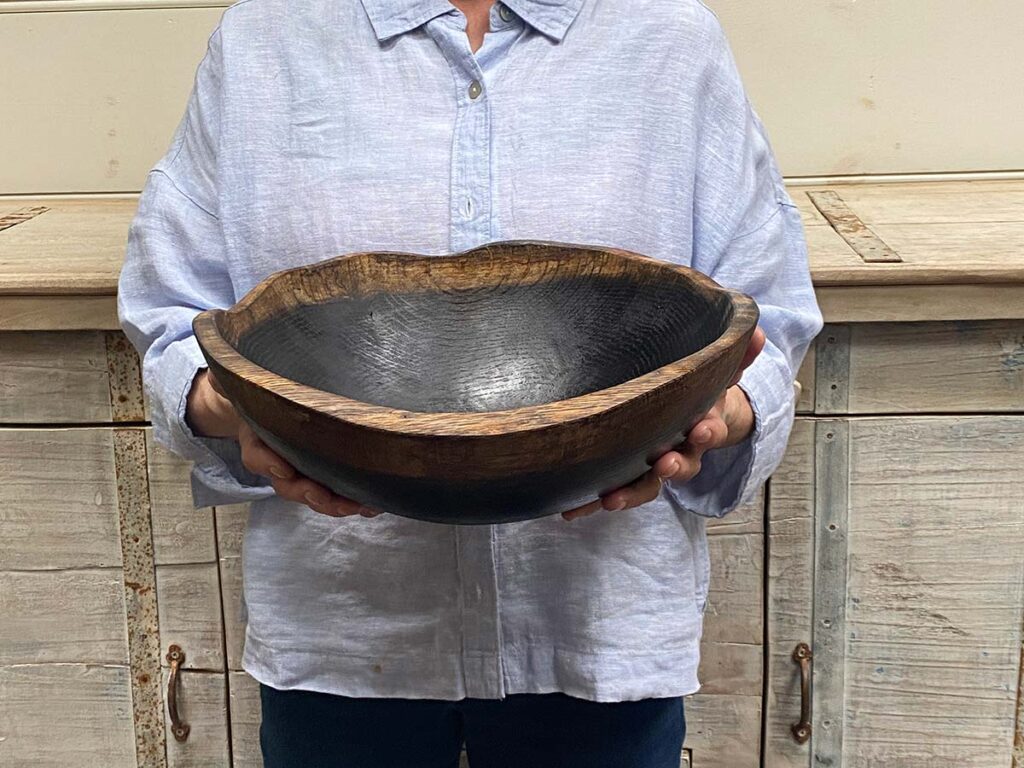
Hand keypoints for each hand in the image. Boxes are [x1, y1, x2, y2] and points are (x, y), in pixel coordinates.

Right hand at [185, 369, 379, 517]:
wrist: (275, 415)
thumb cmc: (263, 406)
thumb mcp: (245, 394)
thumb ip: (230, 386)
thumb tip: (218, 377)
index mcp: (259, 447)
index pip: (259, 457)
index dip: (270, 464)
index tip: (284, 468)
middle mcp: (282, 467)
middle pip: (293, 488)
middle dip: (312, 495)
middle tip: (327, 497)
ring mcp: (306, 476)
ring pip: (319, 497)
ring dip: (340, 504)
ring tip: (362, 506)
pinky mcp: (327, 477)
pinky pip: (338, 495)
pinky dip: (355, 501)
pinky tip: (374, 505)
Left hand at [562, 327, 765, 521]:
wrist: (692, 426)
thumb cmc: (697, 397)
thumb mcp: (718, 377)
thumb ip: (735, 358)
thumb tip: (758, 333)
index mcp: (702, 427)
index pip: (710, 430)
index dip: (709, 431)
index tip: (703, 428)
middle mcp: (680, 453)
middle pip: (680, 466)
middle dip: (673, 467)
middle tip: (665, 465)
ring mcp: (652, 469)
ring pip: (645, 487)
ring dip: (630, 494)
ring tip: (610, 500)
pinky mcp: (625, 477)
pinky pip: (609, 491)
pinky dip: (589, 503)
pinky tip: (568, 511)